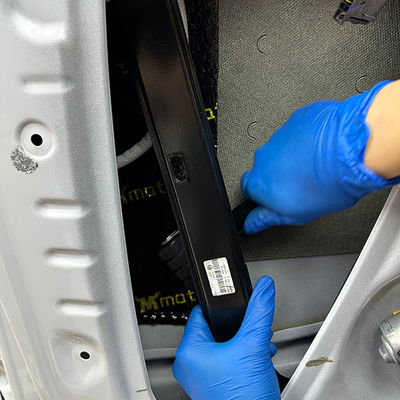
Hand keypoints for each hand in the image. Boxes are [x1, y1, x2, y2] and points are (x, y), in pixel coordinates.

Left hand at [173, 276, 279, 399]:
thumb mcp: (253, 346)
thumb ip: (259, 312)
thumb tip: (263, 289)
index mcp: (189, 351)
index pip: (201, 313)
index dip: (220, 306)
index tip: (234, 301)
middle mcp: (191, 365)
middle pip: (215, 329)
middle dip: (238, 327)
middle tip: (251, 330)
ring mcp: (202, 378)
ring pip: (223, 345)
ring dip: (243, 342)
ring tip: (257, 346)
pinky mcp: (215, 386)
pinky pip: (226, 361)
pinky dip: (242, 357)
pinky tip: (256, 360)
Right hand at [241, 81, 399, 233]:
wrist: (351, 150)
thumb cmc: (327, 184)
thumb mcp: (296, 214)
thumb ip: (267, 218)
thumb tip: (252, 224)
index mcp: (259, 182)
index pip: (247, 189)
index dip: (262, 193)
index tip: (275, 195)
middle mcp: (263, 157)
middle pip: (264, 167)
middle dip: (278, 173)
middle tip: (300, 182)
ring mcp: (279, 136)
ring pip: (280, 148)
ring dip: (292, 156)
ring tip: (316, 165)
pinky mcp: (295, 120)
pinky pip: (296, 131)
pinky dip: (305, 139)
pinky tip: (321, 148)